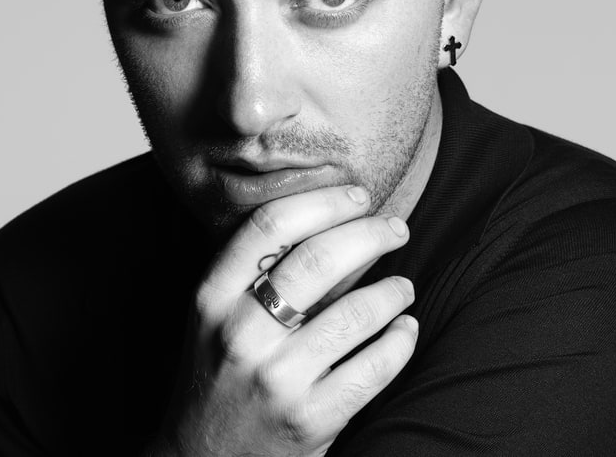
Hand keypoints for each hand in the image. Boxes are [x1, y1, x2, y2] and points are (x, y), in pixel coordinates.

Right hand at [163, 185, 418, 456]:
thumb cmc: (219, 377)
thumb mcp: (214, 319)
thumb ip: (256, 274)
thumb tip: (336, 219)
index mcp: (211, 299)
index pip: (270, 226)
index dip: (324, 201)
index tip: (357, 196)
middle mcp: (241, 336)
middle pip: (321, 259)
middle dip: (372, 233)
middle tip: (397, 229)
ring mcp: (278, 380)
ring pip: (358, 311)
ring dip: (394, 290)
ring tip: (402, 288)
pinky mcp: (313, 419)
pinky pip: (377, 365)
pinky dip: (402, 339)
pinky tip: (404, 330)